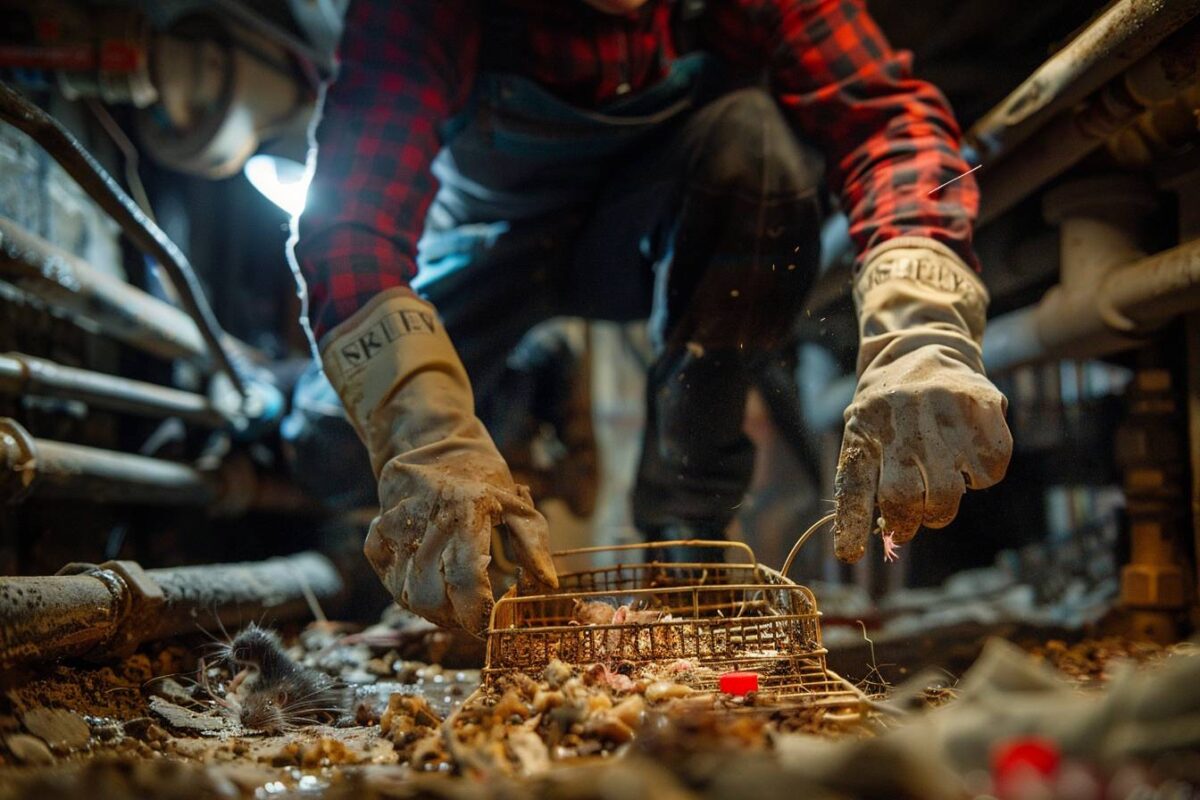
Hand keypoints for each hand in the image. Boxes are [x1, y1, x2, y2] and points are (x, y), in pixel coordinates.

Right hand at [321, 288, 557, 630]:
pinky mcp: (377, 538)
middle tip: (475, 620)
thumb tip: (548, 586)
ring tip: (456, 607)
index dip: (476, 614)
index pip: (465, 579)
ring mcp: (395, 532)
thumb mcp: (517, 504)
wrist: (429, 444)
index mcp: (464, 513)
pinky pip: (391, 583)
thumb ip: (533, 546)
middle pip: (433, 596)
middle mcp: (425, 523)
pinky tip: (432, 589)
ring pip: (409, 596)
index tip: (489, 630)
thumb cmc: (481, 477)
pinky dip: (411, 596)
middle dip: (456, 619)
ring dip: (435, 612)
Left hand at [833, 239, 1011, 562]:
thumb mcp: (861, 436)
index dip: (852, 527)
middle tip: (919, 517)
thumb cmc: (885, 410)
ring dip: (949, 502)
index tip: (850, 556)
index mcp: (867, 426)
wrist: (920, 349)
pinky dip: (984, 478)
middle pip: (911, 498)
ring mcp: (945, 409)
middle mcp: (903, 417)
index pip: (856, 486)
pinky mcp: (982, 403)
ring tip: (943, 483)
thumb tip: (854, 552)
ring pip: (953, 491)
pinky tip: (969, 464)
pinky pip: (992, 468)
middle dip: (916, 521)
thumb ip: (861, 487)